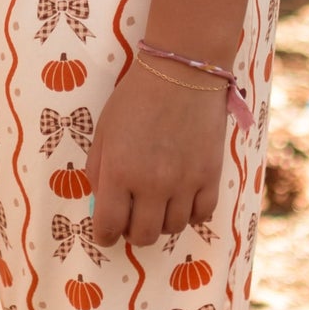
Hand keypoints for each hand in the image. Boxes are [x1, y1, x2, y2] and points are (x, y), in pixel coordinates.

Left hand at [87, 60, 226, 246]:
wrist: (182, 73)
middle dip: (132, 233)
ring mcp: (184, 182)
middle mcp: (151, 184)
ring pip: (172, 228)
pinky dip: (190, 215)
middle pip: (142, 236)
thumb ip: (98, 170)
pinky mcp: (210, 176)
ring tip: (157, 206)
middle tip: (131, 220)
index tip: (106, 235)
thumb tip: (101, 202)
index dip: (104, 236)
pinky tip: (183, 201)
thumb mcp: (103, 131)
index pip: (108, 226)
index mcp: (119, 172)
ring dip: (161, 222)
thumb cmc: (135, 98)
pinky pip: (201, 215)